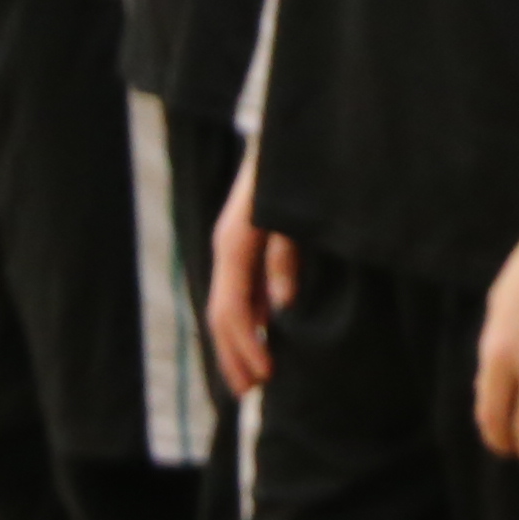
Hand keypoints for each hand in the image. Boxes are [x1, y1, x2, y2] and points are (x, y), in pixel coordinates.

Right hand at [204, 165, 294, 393]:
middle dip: (235, 355)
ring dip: (238, 342)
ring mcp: (233, 242)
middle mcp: (227, 246)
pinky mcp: (246, 240)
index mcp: (235, 242)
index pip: (230, 310)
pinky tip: (262, 333)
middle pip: (221, 315)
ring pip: (227, 304)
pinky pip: (239, 288)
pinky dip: (247, 318)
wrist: (290, 127)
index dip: (245, 348)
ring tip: (256, 375)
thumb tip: (282, 306)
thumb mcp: (294, 211)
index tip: (265, 378)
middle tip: (254, 392)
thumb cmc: (297, 167)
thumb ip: (287, 256)